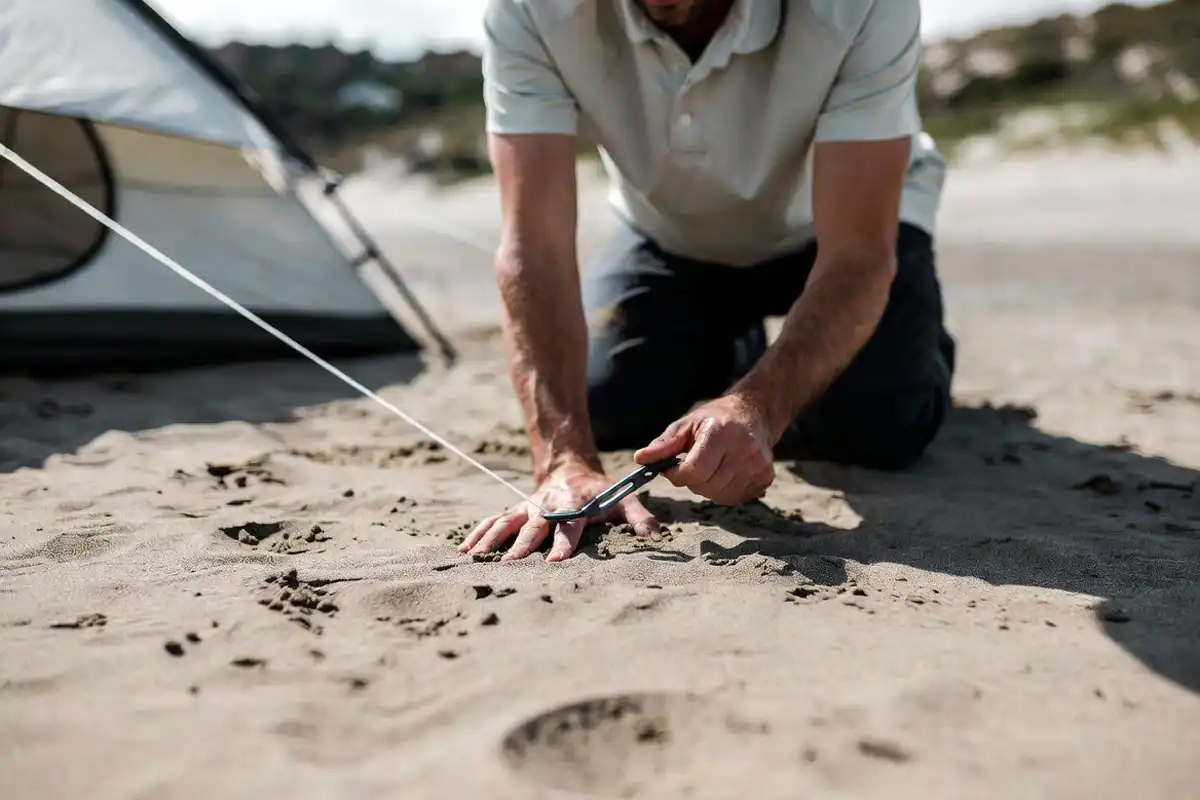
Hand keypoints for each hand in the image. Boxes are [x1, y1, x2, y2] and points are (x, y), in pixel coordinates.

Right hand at [458, 460, 661, 561]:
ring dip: (491, 540)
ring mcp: (526, 508)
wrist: (571, 468)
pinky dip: (477, 533)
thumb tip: (657, 537)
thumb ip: (640, 518)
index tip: (554, 562)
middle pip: (533, 527)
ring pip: (505, 522)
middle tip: (511, 567)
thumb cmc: (600, 493)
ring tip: (476, 559)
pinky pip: (492, 521)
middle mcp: (546, 505)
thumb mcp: (624, 500)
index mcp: (574, 504)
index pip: (569, 525)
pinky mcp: (514, 511)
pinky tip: (464, 551)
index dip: (563, 543)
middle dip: (521, 547)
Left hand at [634, 394, 775, 505]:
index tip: (673, 468)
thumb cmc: (713, 420)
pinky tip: (725, 473)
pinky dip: (724, 491)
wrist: (753, 414)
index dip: (677, 475)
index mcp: (721, 433)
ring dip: (708, 488)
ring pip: (720, 496)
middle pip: (707, 486)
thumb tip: (640, 459)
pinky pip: (735, 498)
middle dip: (692, 482)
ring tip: (711, 468)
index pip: (694, 471)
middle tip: (693, 466)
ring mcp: (759, 464)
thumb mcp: (686, 425)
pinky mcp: (766, 477)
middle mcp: (745, 449)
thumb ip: (664, 444)